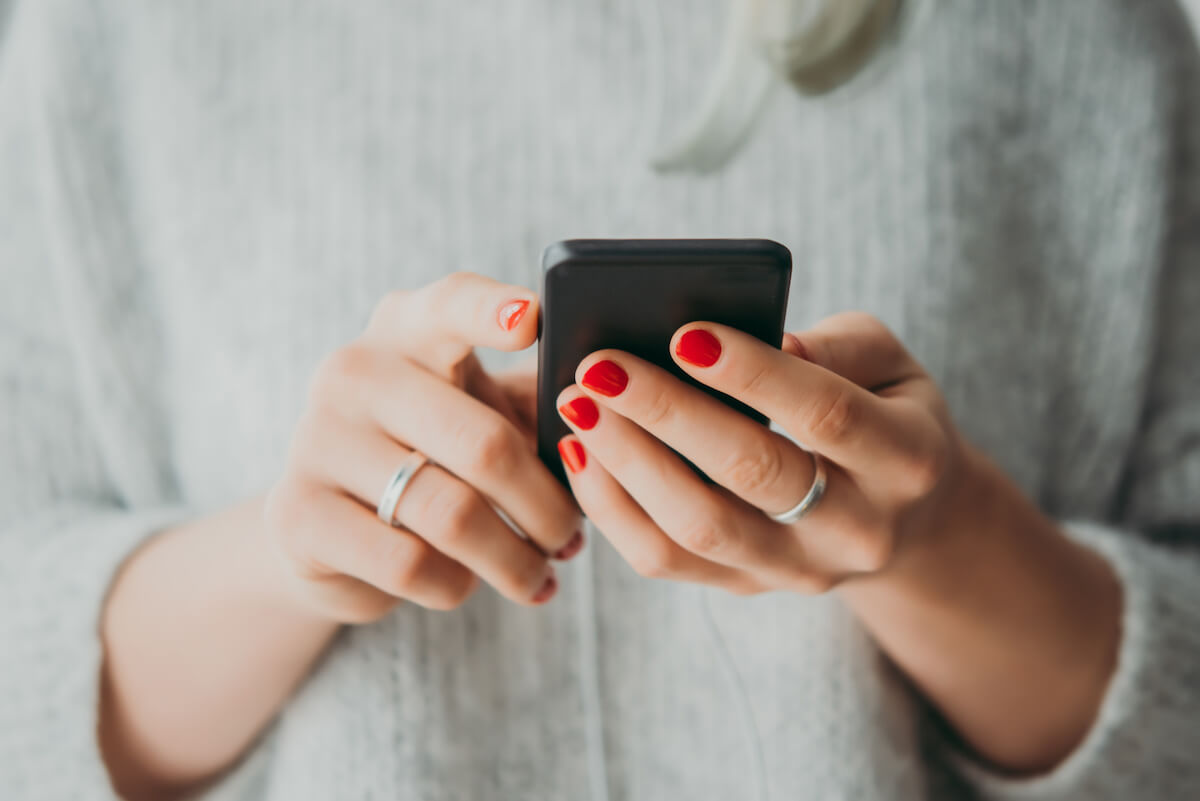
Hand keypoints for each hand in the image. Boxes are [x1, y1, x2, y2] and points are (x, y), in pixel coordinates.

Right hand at [264, 273, 581, 621]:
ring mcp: (318, 439)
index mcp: (407, 329)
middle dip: (546, 506)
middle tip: (572, 538)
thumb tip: (605, 419)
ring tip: (539, 575)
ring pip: (452, 515)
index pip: (451, 305)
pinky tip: (469, 583)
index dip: (493, 312)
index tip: (534, 319)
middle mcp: (355, 371)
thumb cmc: (435, 453)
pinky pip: (409, 564)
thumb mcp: (480, 412)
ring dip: (512, 558)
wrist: (328, 527)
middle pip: (483, 445)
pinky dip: (456, 584)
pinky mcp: (297, 514)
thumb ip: (536, 401)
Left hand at [553, 311, 961, 593]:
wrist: (905, 520)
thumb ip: (835, 346)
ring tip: (578, 405)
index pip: (824, 415)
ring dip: (627, 464)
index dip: (753, 375)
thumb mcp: (889, 363)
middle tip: (600, 367)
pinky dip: (613, 506)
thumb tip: (756, 342)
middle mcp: (857, 530)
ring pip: (699, 529)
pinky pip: (667, 559)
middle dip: (667, 415)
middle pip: (751, 475)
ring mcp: (797, 570)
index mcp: (907, 460)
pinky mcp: (746, 586)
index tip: (684, 333)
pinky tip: (581, 452)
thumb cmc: (883, 409)